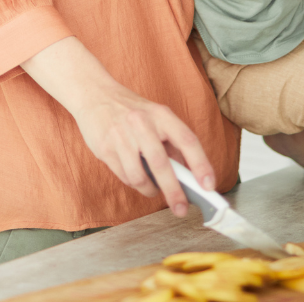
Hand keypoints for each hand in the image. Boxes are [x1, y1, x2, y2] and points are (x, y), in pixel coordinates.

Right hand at [22, 36, 215, 217]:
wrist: (94, 94)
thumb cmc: (131, 110)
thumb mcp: (156, 117)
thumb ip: (172, 143)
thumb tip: (189, 175)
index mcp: (161, 115)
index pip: (187, 140)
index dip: (201, 164)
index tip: (209, 185)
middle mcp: (142, 123)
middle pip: (161, 164)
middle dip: (174, 192)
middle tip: (181, 209)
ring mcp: (121, 136)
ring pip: (139, 176)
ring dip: (150, 190)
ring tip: (154, 189)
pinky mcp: (105, 148)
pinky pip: (124, 176)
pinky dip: (134, 183)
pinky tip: (137, 178)